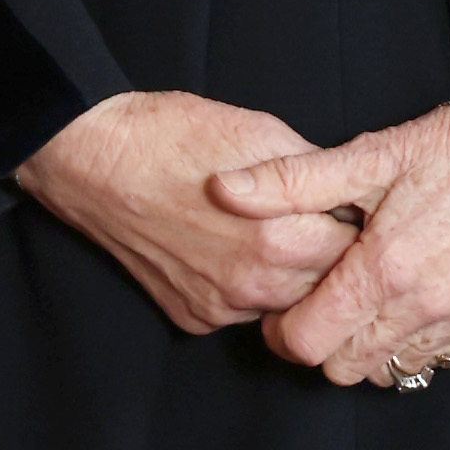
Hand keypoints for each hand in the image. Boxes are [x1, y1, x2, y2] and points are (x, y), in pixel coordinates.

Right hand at [14, 88, 355, 335]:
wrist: (92, 158)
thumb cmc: (171, 135)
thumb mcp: (262, 132)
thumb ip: (315, 173)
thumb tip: (350, 192)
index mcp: (280, 240)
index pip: (355, 254)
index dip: (358, 229)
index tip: (354, 213)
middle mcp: (252, 287)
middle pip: (326, 289)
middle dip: (330, 259)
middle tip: (318, 224)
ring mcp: (218, 308)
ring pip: (284, 305)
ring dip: (291, 278)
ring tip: (275, 234)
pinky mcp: (190, 317)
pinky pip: (241, 312)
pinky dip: (248, 288)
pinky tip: (231, 250)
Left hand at [211, 73, 449, 387]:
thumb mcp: (370, 154)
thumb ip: (293, 181)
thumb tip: (224, 189)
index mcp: (383, 268)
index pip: (308, 342)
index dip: (282, 331)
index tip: (283, 308)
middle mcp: (422, 306)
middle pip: (341, 369)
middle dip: (321, 344)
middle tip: (321, 303)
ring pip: (388, 372)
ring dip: (366, 348)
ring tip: (364, 302)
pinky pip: (433, 361)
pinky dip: (410, 344)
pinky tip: (407, 303)